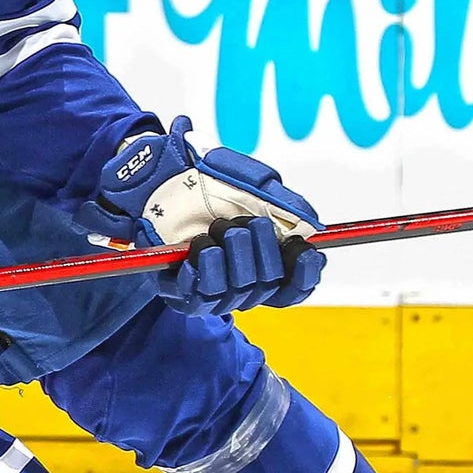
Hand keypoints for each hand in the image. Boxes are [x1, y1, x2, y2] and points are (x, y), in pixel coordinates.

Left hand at [81, 117, 326, 314]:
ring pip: (236, 294)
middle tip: (239, 224)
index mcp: (263, 258)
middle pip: (267, 286)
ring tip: (214, 229)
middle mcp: (240, 279)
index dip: (304, 274)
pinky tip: (199, 249)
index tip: (304, 251)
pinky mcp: (181, 293)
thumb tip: (313, 226)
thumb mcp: (252, 182)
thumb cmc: (206, 178)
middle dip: (259, 251)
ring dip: (229, 257)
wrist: (159, 174)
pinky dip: (203, 272)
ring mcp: (211, 288)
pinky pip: (199, 298)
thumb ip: (284, 203)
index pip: (294, 287)